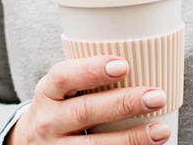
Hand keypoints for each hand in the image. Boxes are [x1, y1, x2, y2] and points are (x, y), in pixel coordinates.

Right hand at [6, 56, 172, 144]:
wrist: (32, 144)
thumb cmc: (60, 109)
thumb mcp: (61, 91)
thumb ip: (88, 78)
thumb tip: (142, 57)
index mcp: (47, 92)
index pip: (63, 76)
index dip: (92, 69)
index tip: (124, 65)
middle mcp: (48, 121)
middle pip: (85, 112)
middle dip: (123, 104)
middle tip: (157, 96)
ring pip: (94, 144)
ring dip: (131, 137)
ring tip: (161, 130)